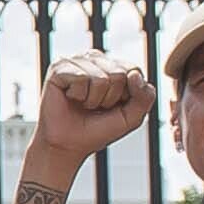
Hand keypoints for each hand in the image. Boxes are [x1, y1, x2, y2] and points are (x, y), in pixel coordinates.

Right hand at [21, 52, 148, 176]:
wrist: (67, 145)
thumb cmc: (98, 130)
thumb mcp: (131, 117)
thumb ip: (145, 97)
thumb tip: (134, 74)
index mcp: (112, 64)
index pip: (134, 70)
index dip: (127, 95)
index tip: (112, 106)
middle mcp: (94, 58)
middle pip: (119, 73)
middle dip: (110, 98)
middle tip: (95, 107)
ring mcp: (76, 61)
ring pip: (100, 78)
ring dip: (93, 99)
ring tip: (82, 104)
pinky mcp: (59, 68)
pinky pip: (81, 78)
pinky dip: (78, 96)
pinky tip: (70, 98)